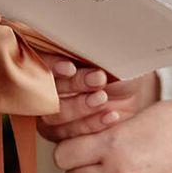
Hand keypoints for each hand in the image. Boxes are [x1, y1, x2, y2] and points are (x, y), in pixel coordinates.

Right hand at [37, 55, 158, 142]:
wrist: (136, 89)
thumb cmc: (114, 64)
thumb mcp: (101, 51)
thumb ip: (82, 47)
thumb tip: (75, 34)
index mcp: (45, 61)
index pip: (35, 64)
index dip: (50, 67)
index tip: (70, 68)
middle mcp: (43, 88)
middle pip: (44, 92)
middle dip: (72, 86)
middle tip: (98, 79)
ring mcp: (51, 114)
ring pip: (53, 117)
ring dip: (80, 107)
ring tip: (103, 98)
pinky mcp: (64, 136)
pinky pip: (70, 137)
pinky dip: (92, 125)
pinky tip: (111, 115)